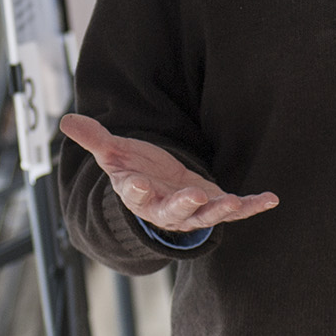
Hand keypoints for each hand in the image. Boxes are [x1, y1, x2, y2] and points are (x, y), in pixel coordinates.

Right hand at [59, 113, 278, 234]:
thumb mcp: (113, 153)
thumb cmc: (134, 169)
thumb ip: (94, 138)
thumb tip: (65, 119)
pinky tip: (270, 198)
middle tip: (196, 197)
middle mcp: (165, 208)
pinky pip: (234, 209)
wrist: (157, 191)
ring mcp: (191, 210)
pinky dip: (251, 206)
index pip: (135, 195)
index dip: (136, 191)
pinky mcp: (212, 204)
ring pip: (205, 216)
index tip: (136, 184)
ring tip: (234, 202)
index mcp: (138, 195)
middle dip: (185, 206)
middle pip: (174, 212)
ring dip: (220, 211)